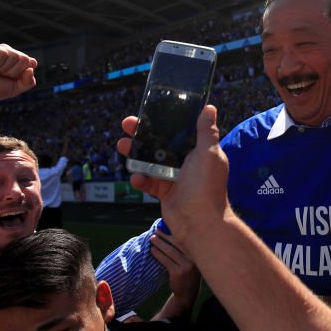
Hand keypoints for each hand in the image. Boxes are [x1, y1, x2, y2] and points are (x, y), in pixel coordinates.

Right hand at [0, 41, 36, 103]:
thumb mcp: (14, 89)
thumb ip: (27, 82)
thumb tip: (33, 67)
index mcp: (16, 62)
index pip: (31, 62)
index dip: (21, 74)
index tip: (9, 79)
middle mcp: (9, 53)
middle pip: (24, 59)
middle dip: (12, 72)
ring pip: (14, 56)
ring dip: (2, 69)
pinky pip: (2, 54)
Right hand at [116, 106, 229, 245]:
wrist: (199, 223)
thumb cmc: (206, 186)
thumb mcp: (208, 154)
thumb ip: (207, 132)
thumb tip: (209, 107)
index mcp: (198, 151)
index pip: (178, 131)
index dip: (163, 122)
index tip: (147, 113)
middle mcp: (186, 163)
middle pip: (160, 144)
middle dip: (143, 135)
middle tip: (126, 126)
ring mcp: (174, 178)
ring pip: (150, 161)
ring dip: (135, 154)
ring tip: (121, 146)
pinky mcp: (164, 192)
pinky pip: (148, 182)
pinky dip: (141, 179)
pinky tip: (137, 178)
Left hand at [151, 229, 200, 313]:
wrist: (187, 294)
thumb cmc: (187, 274)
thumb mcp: (190, 261)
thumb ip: (185, 250)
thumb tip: (171, 232)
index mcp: (197, 253)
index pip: (185, 239)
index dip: (174, 231)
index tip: (165, 225)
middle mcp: (194, 259)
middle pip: (177, 243)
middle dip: (165, 235)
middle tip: (156, 230)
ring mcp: (186, 266)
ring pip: (170, 251)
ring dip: (160, 244)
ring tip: (152, 239)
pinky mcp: (178, 273)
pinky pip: (165, 261)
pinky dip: (158, 254)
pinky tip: (153, 251)